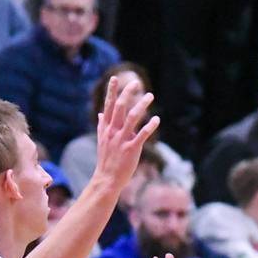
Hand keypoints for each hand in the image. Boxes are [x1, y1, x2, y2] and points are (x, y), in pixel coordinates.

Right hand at [93, 76, 159, 190]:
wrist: (106, 179)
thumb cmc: (106, 159)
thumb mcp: (101, 140)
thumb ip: (102, 125)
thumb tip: (101, 113)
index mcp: (106, 128)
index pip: (108, 106)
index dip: (112, 92)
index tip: (115, 78)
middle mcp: (113, 131)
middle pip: (120, 107)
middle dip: (128, 93)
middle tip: (136, 82)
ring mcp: (122, 140)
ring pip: (132, 117)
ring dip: (141, 105)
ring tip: (150, 95)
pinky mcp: (131, 149)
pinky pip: (142, 135)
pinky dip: (149, 126)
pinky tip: (156, 118)